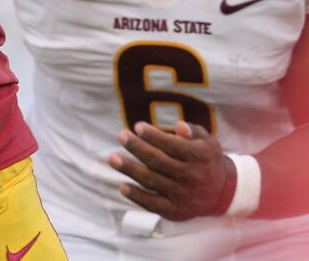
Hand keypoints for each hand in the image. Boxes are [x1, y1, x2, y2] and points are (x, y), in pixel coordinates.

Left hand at [108, 120, 234, 220]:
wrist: (223, 192)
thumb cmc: (206, 160)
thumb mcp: (207, 142)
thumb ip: (193, 131)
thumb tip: (179, 125)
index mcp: (200, 157)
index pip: (174, 146)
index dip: (154, 136)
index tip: (138, 126)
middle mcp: (192, 177)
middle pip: (159, 161)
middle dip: (137, 148)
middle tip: (121, 136)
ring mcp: (183, 195)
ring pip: (152, 181)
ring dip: (130, 169)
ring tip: (112, 158)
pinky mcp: (176, 210)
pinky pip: (153, 204)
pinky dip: (137, 196)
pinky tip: (123, 186)